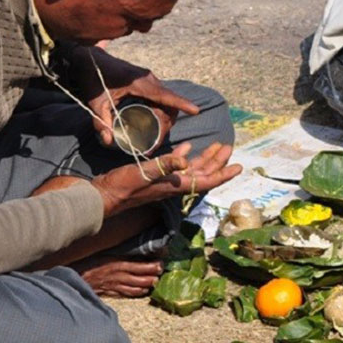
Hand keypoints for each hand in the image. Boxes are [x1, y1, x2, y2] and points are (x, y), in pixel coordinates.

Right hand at [73, 257, 162, 297]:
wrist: (79, 277)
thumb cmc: (92, 264)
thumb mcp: (107, 255)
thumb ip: (121, 256)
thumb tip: (135, 253)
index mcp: (119, 265)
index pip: (140, 266)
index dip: (152, 266)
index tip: (160, 264)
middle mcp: (120, 276)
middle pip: (142, 279)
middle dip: (153, 276)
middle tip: (160, 273)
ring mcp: (118, 286)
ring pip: (137, 288)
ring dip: (148, 285)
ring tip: (155, 282)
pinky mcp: (114, 292)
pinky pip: (129, 294)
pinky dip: (138, 292)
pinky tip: (143, 290)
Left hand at [74, 47, 198, 148]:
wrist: (89, 59)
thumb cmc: (93, 79)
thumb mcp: (96, 103)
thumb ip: (102, 122)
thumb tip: (109, 142)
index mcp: (140, 83)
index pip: (166, 95)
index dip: (182, 103)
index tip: (196, 110)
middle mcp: (149, 80)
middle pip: (169, 103)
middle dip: (168, 123)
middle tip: (155, 143)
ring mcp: (149, 80)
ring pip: (167, 100)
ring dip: (165, 118)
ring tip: (154, 137)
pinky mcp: (146, 82)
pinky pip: (161, 97)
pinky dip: (161, 110)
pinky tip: (152, 124)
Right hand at [91, 142, 242, 215]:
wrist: (104, 196)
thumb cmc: (122, 187)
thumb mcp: (143, 173)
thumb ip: (164, 165)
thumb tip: (185, 159)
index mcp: (175, 185)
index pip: (205, 180)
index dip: (223, 174)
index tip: (238, 167)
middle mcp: (173, 185)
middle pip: (203, 174)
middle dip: (217, 162)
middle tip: (228, 148)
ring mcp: (164, 181)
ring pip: (191, 170)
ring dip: (204, 158)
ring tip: (215, 146)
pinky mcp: (154, 177)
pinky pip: (174, 166)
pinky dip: (182, 156)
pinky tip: (186, 148)